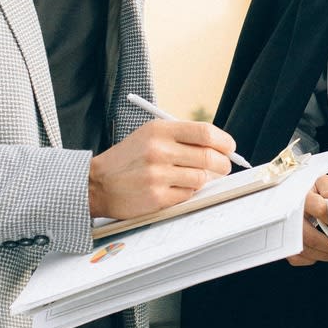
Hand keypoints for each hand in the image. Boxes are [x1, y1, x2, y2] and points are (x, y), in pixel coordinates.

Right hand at [88, 120, 235, 218]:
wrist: (97, 183)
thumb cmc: (128, 159)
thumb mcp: (149, 136)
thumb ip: (181, 137)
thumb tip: (218, 146)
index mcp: (159, 130)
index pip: (204, 132)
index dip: (224, 141)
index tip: (229, 147)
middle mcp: (159, 151)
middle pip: (209, 157)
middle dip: (223, 164)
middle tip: (223, 167)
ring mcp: (158, 175)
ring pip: (202, 178)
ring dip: (205, 179)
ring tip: (196, 177)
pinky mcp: (157, 197)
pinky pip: (188, 195)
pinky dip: (188, 193)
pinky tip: (178, 188)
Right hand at [287, 174, 327, 265]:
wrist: (285, 195)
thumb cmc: (307, 190)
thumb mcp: (318, 182)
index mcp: (300, 197)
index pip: (320, 209)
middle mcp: (289, 215)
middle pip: (310, 237)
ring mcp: (282, 230)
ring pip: (303, 250)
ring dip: (324, 255)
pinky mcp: (281, 243)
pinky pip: (296, 258)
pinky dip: (311, 258)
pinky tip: (320, 252)